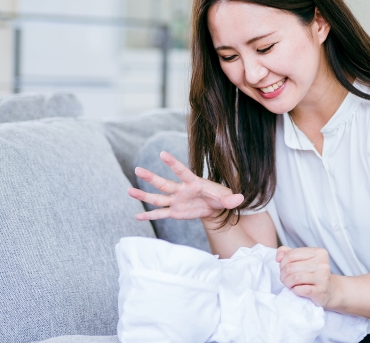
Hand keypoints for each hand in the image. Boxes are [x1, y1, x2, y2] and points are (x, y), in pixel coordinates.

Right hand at [127, 151, 243, 220]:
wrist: (215, 207)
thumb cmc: (221, 197)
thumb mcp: (227, 198)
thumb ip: (232, 198)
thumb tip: (240, 198)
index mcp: (193, 182)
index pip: (182, 171)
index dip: (173, 163)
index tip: (162, 153)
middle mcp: (181, 190)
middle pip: (164, 183)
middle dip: (151, 177)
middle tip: (137, 169)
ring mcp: (176, 201)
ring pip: (158, 198)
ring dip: (144, 195)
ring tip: (129, 190)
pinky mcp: (175, 212)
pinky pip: (160, 214)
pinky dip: (149, 216)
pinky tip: (137, 216)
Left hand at [276, 246, 337, 307]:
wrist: (329, 291)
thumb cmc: (312, 273)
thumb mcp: (302, 259)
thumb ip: (288, 253)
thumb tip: (278, 257)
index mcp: (319, 252)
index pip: (292, 254)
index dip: (282, 262)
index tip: (283, 268)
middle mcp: (323, 264)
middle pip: (291, 267)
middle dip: (283, 274)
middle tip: (284, 278)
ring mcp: (323, 278)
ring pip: (295, 277)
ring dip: (287, 282)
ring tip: (288, 284)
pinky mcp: (320, 291)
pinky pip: (300, 289)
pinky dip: (294, 290)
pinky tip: (296, 290)